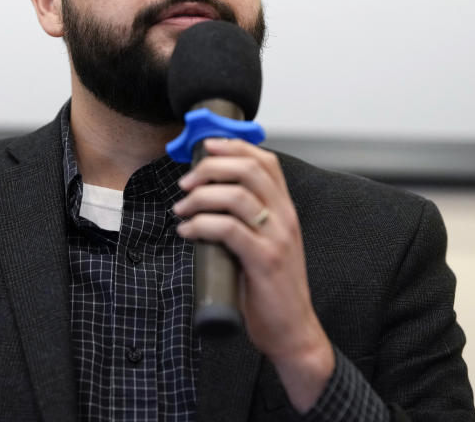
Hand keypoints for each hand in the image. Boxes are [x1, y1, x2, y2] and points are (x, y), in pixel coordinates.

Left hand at [172, 138, 334, 411]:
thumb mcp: (265, 242)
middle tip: (186, 182)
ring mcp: (277, 238)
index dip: (233, 146)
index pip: (266, 161)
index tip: (205, 146)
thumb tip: (206, 195)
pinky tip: (187, 232)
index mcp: (286, 208)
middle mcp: (285, 217)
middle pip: (248, 169)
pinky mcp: (264, 260)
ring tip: (181, 209)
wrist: (292, 329)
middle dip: (210, 168)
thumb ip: (246, 218)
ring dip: (199, 198)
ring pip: (235, 196)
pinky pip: (227, 229)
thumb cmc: (271, 286)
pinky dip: (200, 225)